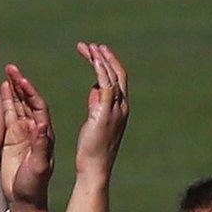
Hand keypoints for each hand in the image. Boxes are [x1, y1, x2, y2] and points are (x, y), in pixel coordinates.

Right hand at [0, 63, 53, 211]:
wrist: (24, 199)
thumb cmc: (34, 185)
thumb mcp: (39, 166)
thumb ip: (40, 145)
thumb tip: (41, 124)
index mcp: (44, 134)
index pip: (38, 107)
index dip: (30, 93)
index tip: (21, 79)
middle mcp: (34, 129)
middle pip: (27, 101)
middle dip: (20, 84)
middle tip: (11, 66)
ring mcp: (22, 132)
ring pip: (17, 104)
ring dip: (12, 88)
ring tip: (6, 69)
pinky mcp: (11, 137)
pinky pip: (8, 114)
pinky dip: (5, 100)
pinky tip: (1, 86)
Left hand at [73, 42, 129, 174]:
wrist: (95, 166)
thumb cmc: (93, 147)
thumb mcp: (96, 119)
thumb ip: (97, 103)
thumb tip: (94, 88)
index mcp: (121, 109)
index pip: (118, 80)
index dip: (108, 64)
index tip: (96, 52)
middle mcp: (122, 107)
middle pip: (118, 74)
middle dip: (106, 57)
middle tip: (92, 45)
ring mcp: (116, 110)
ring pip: (112, 77)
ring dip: (101, 59)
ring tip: (88, 47)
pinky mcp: (105, 113)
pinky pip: (105, 85)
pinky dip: (100, 70)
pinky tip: (93, 59)